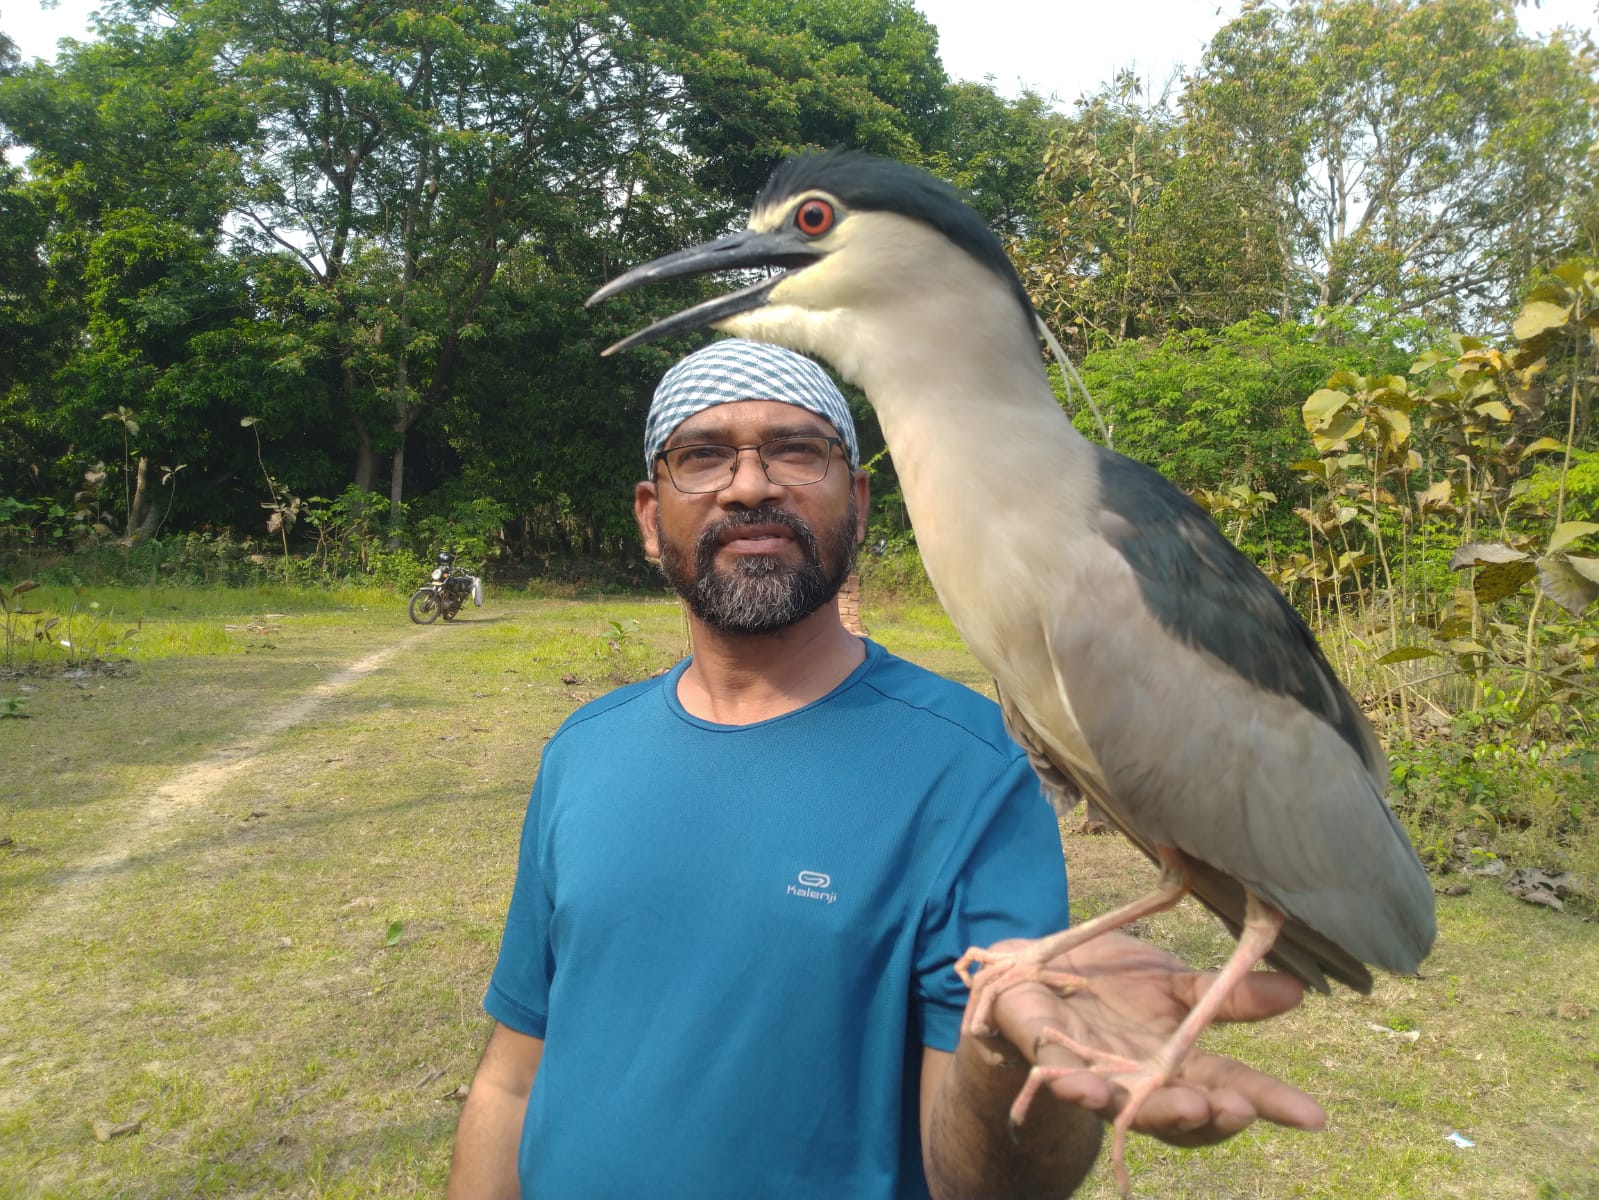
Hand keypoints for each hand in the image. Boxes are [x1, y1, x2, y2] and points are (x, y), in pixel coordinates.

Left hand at [973, 933, 1325, 1146]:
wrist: (1037, 968)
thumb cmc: (1112, 983)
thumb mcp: (1176, 984)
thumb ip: (1227, 996)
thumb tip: (1298, 988)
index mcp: (1178, 1063)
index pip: (1231, 1089)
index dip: (1268, 1104)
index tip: (1311, 1116)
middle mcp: (1141, 1081)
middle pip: (1182, 1114)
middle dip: (1210, 1115)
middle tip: (1239, 1110)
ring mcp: (1095, 1075)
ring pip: (1126, 1107)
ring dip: (1152, 1111)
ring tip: (1184, 1108)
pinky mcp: (1049, 1058)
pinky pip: (1061, 1076)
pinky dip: (1075, 1086)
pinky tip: (1086, 1086)